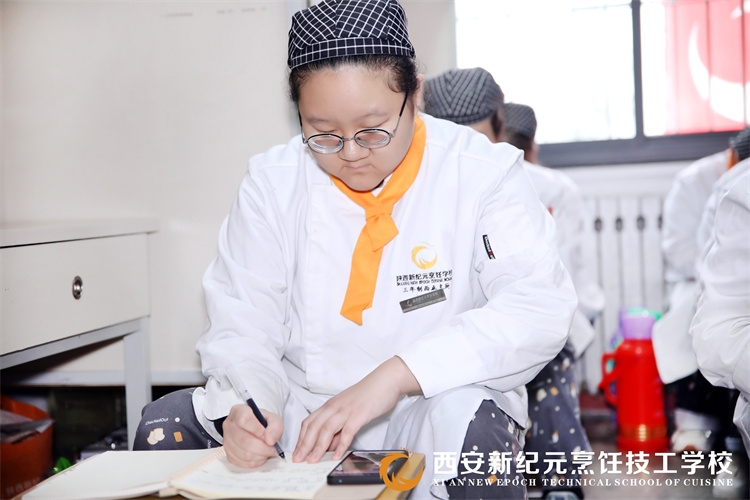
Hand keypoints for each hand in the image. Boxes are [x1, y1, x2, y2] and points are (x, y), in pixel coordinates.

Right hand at [224, 404, 283, 467]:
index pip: (244, 419)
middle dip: (262, 447)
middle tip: (272, 448)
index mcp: (238, 411)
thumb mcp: (273, 419)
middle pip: (244, 440)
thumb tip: (270, 440)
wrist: (255, 430)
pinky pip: (242, 462)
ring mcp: (227, 441)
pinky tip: (260, 456)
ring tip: (267, 451)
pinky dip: (255, 462)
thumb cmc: (262, 423)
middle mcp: (229, 425)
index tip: (267, 436)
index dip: (257, 429)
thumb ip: (275, 426)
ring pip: (243, 454)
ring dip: (260, 455)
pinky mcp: (229, 454)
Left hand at [293, 356, 419, 463]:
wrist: (385, 380)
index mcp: (330, 406)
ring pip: (326, 430)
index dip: (301, 438)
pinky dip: (341, 444)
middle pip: (314, 427)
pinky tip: (337, 455)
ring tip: (312, 461)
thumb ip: (339, 429)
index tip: (296, 452)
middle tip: (297, 460)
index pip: (309, 422)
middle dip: (304, 445)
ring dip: (318, 447)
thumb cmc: (368, 395)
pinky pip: (347, 431)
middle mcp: (334, 407)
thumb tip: (329, 446)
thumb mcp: (348, 411)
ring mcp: (346, 410)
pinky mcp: (359, 414)